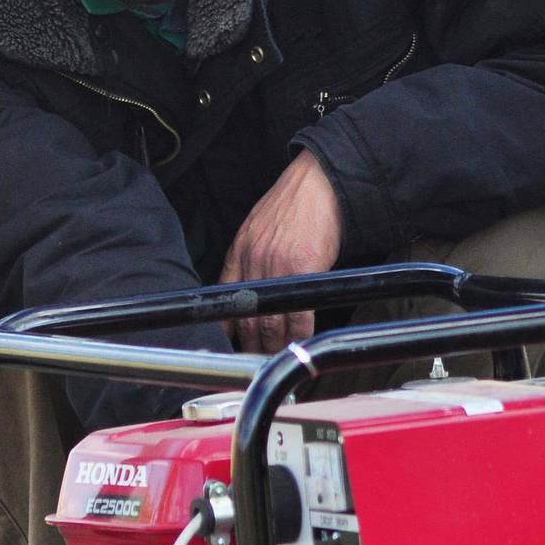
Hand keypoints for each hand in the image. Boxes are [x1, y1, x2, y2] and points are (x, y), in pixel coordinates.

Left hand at [219, 149, 342, 353]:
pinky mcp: (301, 270)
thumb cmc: (295, 203)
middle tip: (254, 361)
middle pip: (245, 318)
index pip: (223, 298)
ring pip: (269, 322)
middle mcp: (252, 261)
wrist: (320, 183)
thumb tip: (252, 284)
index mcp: (240, 251)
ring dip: (272, 347)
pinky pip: (297, 315)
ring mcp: (275, 267)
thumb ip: (251, 256)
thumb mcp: (259, 226)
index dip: (225, 326)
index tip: (228, 343)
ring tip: (275, 360)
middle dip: (249, 345)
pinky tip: (298, 343)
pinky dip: (297, 335)